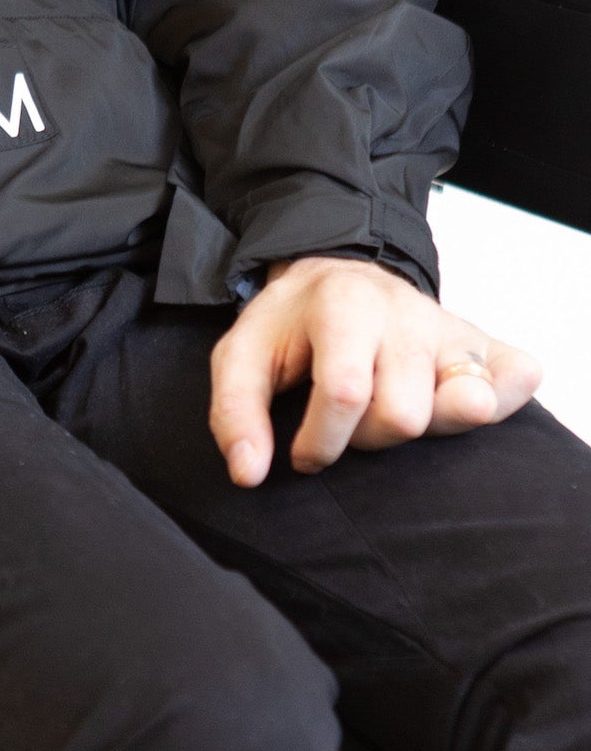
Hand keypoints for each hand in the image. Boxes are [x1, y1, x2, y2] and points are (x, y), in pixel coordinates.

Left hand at [209, 254, 541, 487]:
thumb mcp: (241, 355)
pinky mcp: (481, 343)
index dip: (321, 441)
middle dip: (367, 437)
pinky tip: (455, 400)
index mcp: (344, 305)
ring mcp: (449, 327)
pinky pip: (516, 378)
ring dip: (417, 428)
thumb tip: (248, 474)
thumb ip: (234, 412)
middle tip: (347, 422)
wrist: (338, 276)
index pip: (346, 391)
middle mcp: (405, 311)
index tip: (304, 453)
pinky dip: (500, 399)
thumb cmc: (291, 325)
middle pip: (404, 413)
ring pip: (462, 408)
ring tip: (386, 410)